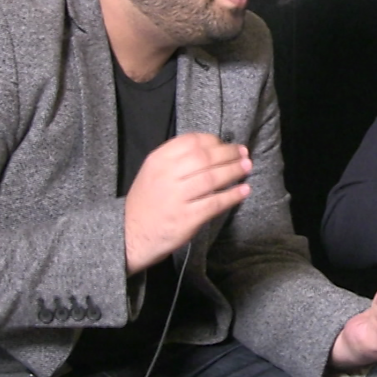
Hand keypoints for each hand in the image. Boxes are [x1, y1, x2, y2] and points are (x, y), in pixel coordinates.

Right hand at [123, 133, 251, 273]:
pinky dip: (232, 195)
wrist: (128, 235)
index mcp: (158, 160)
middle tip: (244, 153)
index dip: (214, 140)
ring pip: (212, 178)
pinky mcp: (186, 218)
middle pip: (205, 157)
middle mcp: (167, 176)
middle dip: (229, 153)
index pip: (191, 141)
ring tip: (247, 167)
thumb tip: (212, 149)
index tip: (225, 144)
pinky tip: (244, 190)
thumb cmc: (146, 202)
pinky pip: (214, 203)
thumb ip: (176, 159)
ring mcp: (176, 197)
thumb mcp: (152, 172)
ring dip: (234, 170)